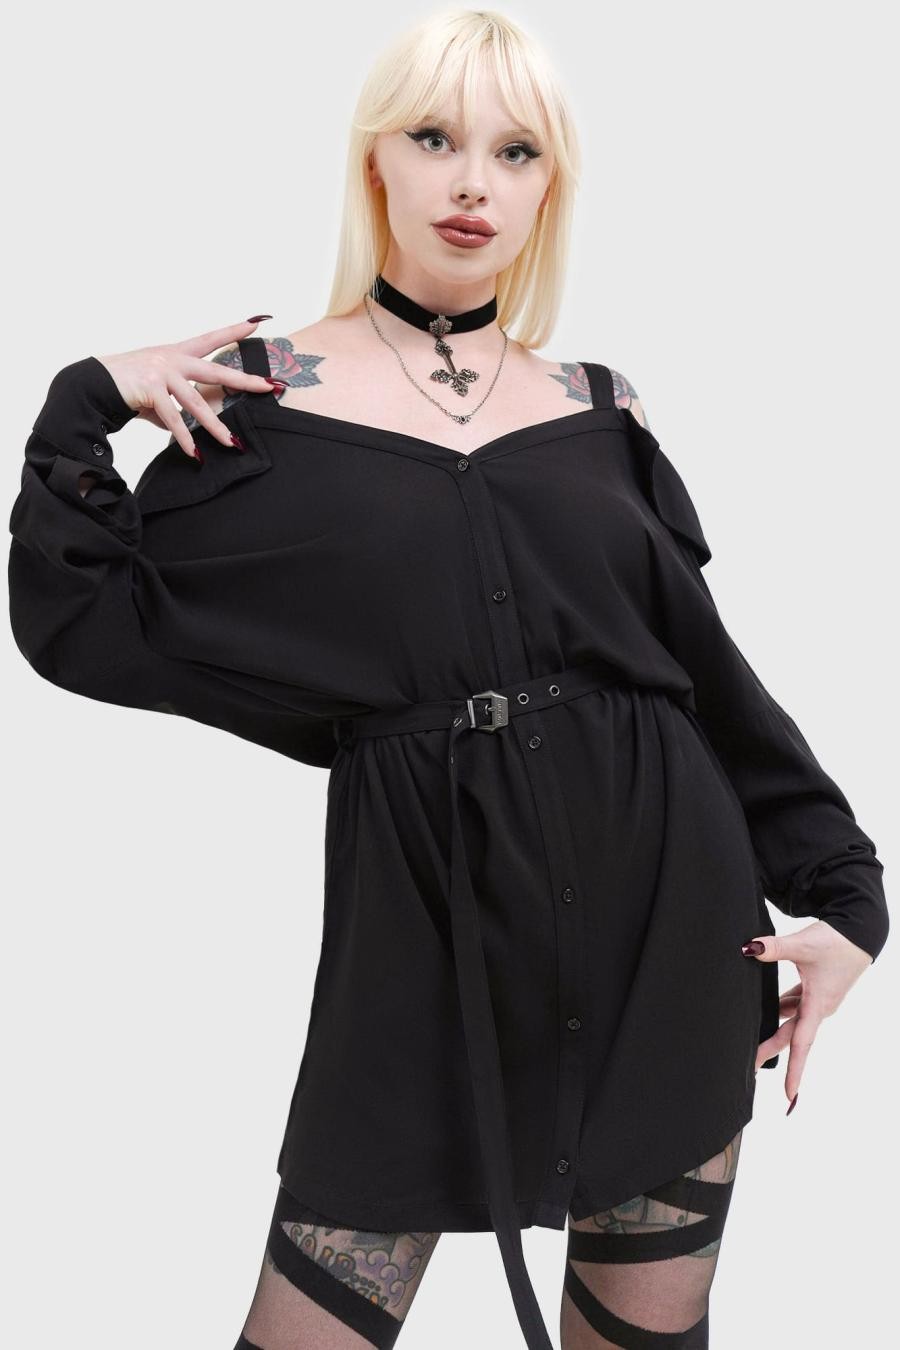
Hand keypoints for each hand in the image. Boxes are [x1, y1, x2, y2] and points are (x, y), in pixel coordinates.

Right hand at [95, 317, 275, 458]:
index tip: (255, 323)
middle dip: (244, 380)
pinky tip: (194, 453)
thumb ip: (172, 405)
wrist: (92, 384)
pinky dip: (184, 438)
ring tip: (231, 442)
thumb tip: (181, 428)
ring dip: (214, 427)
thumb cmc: (125, 386)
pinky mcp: (150, 389)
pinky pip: (173, 419)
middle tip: (270, 386)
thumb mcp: (154, 391)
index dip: (232, 332)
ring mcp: (162, 372)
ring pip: (196, 403)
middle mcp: (172, 359)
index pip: (210, 340)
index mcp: (176, 353)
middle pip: (216, 371)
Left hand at [745, 921, 872, 1108]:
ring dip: (774, 1029)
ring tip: (751, 1041)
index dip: (794, 1069)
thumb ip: (775, 948)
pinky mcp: (815, 988)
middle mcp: (818, 1007)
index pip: (801, 1043)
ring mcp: (817, 999)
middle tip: (750, 1068)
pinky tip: (764, 1008)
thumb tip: (748, 948)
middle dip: (771, 1050)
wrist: (859, 931)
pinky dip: (780, 1008)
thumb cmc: (837, 942)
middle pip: (790, 1035)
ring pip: (791, 1019)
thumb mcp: (804, 945)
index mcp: (818, 1005)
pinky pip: (793, 1003)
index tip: (788, 1094)